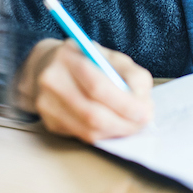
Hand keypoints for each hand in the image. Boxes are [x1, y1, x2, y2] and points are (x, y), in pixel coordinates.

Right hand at [15, 38, 153, 142]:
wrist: (48, 66)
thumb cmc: (87, 60)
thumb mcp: (111, 56)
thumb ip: (131, 75)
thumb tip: (143, 103)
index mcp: (68, 57)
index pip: (97, 86)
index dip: (125, 104)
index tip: (145, 111)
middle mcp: (51, 81)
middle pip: (92, 114)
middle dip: (124, 123)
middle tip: (143, 123)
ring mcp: (46, 104)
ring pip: (88, 130)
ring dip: (116, 132)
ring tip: (133, 125)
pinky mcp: (49, 122)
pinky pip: (83, 136)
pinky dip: (104, 134)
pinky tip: (115, 126)